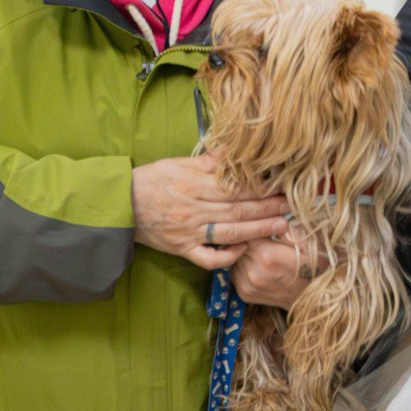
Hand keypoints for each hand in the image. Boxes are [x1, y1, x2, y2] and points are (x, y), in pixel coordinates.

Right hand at [131, 153, 288, 270]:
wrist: (118, 206)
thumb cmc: (150, 180)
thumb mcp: (177, 163)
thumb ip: (208, 161)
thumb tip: (235, 152)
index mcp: (193, 184)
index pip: (234, 187)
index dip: (260, 187)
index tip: (280, 184)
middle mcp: (194, 209)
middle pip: (238, 209)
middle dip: (268, 207)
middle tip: (291, 204)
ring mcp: (189, 232)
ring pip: (230, 232)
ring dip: (258, 229)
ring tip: (282, 225)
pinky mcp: (182, 249)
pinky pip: (209, 258)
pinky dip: (228, 256)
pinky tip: (244, 247)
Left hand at [231, 229, 331, 309]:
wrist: (315, 299)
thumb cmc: (316, 268)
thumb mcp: (313, 244)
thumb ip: (292, 230)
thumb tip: (274, 221)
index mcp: (268, 256)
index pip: (246, 231)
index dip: (253, 225)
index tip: (261, 223)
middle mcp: (253, 272)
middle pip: (237, 245)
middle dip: (246, 238)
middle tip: (260, 236)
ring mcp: (247, 285)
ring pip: (234, 258)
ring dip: (242, 252)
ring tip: (259, 250)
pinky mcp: (244, 294)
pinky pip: (234, 272)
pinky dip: (241, 266)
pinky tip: (256, 264)